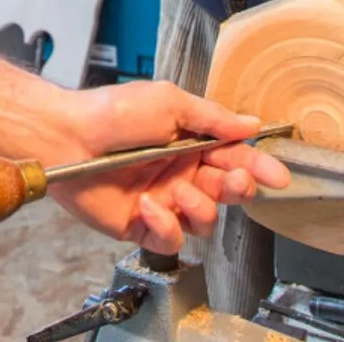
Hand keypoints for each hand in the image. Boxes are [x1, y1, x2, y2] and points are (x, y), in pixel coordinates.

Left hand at [45, 81, 290, 253]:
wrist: (67, 136)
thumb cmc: (112, 112)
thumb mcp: (168, 102)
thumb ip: (212, 117)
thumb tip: (250, 123)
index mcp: (190, 142)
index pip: (235, 157)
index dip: (258, 166)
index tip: (277, 174)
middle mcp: (180, 173)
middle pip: (227, 192)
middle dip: (238, 188)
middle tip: (235, 180)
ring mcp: (163, 201)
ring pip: (205, 220)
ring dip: (200, 208)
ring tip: (180, 192)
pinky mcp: (141, 225)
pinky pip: (172, 240)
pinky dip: (166, 227)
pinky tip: (149, 207)